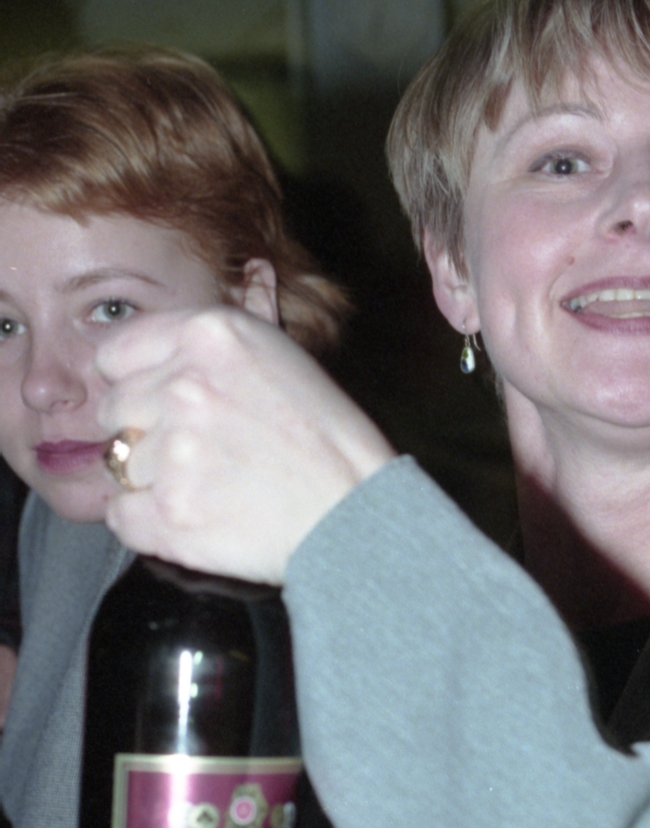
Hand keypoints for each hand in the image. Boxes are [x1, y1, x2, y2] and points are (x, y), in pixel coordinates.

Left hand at [95, 307, 394, 583]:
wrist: (358, 514)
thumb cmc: (327, 439)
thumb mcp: (279, 356)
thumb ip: (214, 343)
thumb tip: (207, 303)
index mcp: (209, 335)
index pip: (115, 355)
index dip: (137, 385)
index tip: (166, 408)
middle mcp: (185, 386)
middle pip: (114, 412)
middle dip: (145, 434)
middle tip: (200, 454)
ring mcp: (175, 452)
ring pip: (118, 466)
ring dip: (152, 481)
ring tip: (210, 487)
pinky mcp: (171, 513)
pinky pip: (121, 517)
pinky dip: (148, 524)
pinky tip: (195, 518)